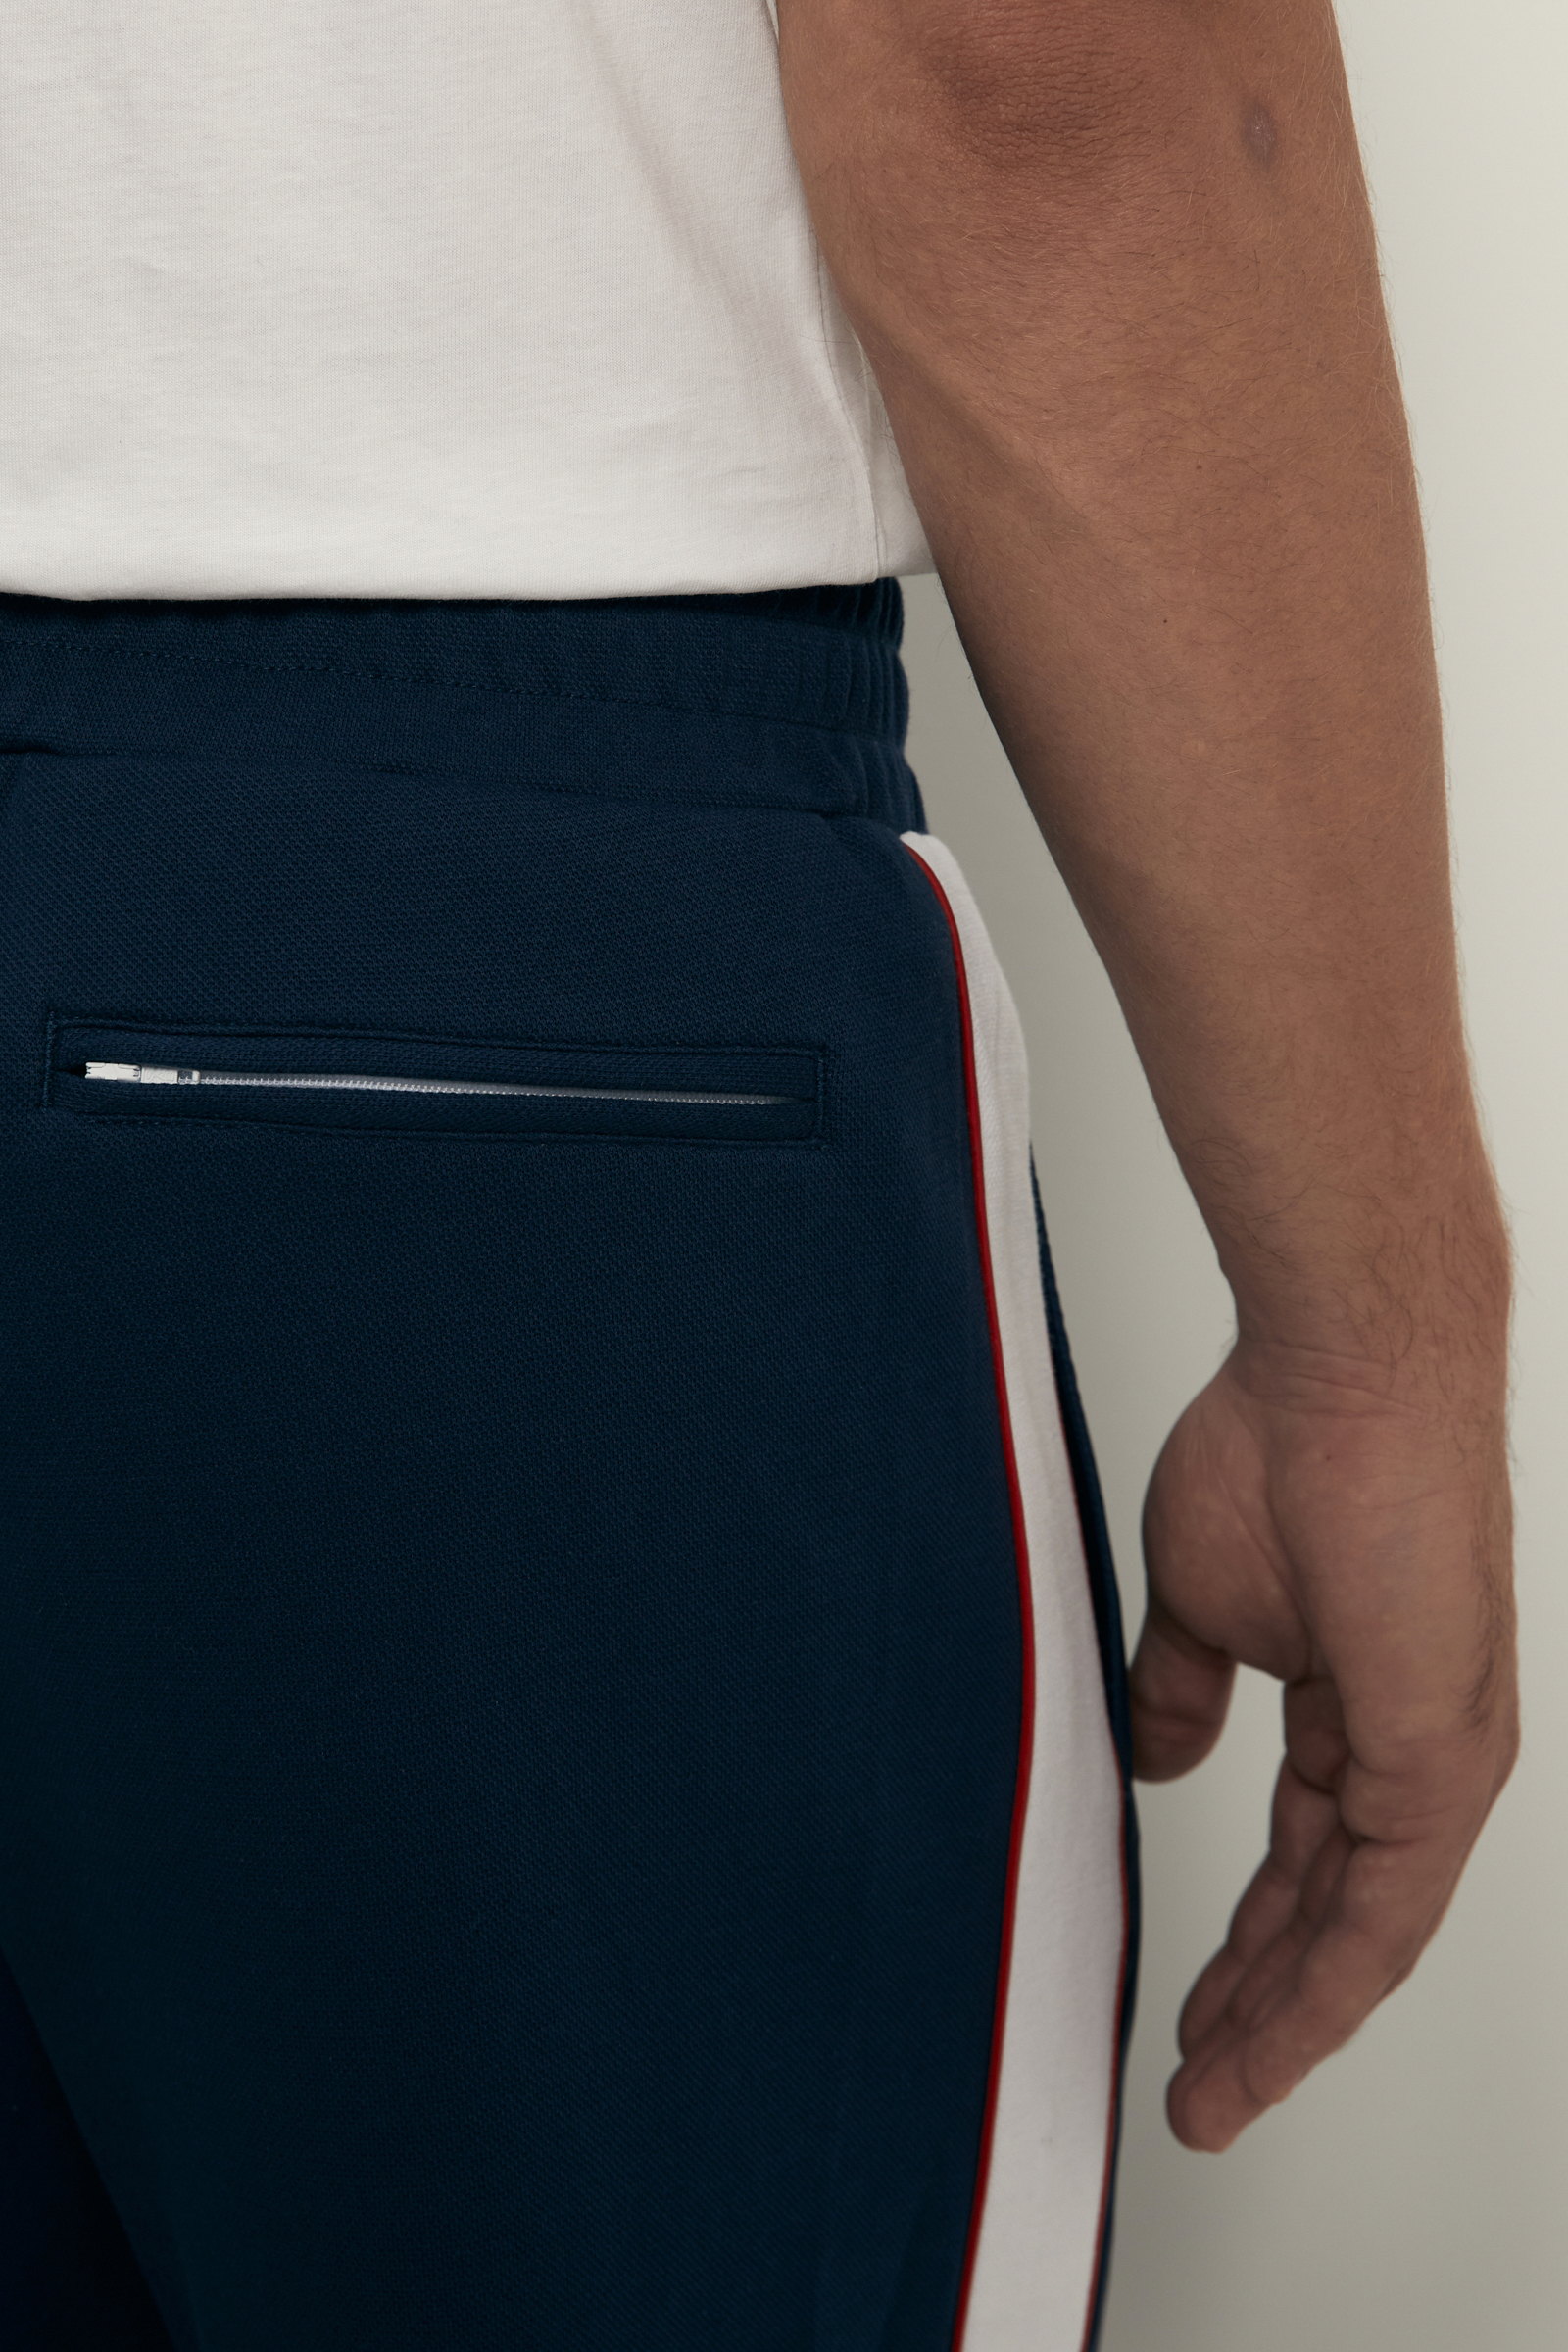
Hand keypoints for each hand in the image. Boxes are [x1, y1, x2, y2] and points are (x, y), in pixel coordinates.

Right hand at [1130, 1332, 1516, 2151]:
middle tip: (1196, 2088)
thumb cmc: (1276, 1450)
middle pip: (1338, 1918)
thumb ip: (1185, 1689)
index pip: (1309, 1862)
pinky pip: (1384, 1908)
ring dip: (1283, 2025)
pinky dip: (1321, 1986)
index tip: (1185, 2014)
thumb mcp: (1199, 1599)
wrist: (1338, 1372)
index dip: (1248, 1947)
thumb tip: (1162, 1758)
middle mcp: (1417, 1751)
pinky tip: (1263, 2039)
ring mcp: (1438, 1759)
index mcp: (1362, 1711)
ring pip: (1366, 1936)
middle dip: (1260, 2009)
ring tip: (1211, 2096)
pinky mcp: (1438, 1756)